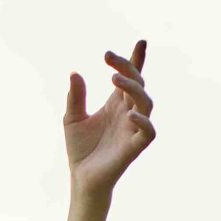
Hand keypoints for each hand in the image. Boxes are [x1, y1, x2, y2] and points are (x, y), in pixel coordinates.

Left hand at [64, 39, 154, 195]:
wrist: (82, 178)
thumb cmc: (81, 149)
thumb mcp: (72, 119)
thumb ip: (75, 97)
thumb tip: (74, 73)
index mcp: (117, 103)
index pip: (131, 77)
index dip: (136, 59)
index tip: (140, 42)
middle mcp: (129, 112)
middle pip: (138, 83)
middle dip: (128, 68)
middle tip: (110, 61)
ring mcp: (134, 128)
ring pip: (146, 102)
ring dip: (133, 89)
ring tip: (114, 80)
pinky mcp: (135, 147)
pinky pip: (148, 132)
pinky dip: (143, 121)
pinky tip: (129, 114)